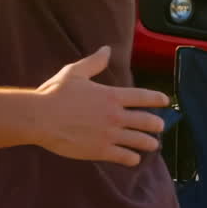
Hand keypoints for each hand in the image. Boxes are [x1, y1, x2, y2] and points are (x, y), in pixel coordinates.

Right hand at [36, 46, 169, 164]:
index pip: (143, 97)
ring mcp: (109, 135)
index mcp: (111, 96)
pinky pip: (124, 156)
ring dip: (149, 143)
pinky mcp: (100, 151)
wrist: (40, 118)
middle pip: (146, 121)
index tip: (165, 101)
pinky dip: (132, 157)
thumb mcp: (75, 72)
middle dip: (157, 124)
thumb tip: (107, 50)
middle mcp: (115, 116)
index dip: (157, 99)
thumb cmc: (55, 93)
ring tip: (154, 144)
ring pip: (139, 141)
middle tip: (160, 126)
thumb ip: (94, 62)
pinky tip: (133, 157)